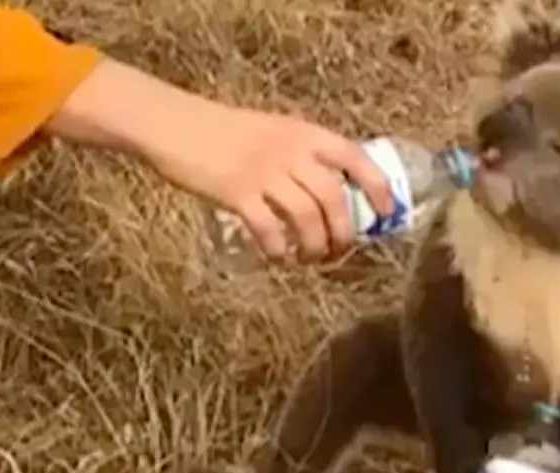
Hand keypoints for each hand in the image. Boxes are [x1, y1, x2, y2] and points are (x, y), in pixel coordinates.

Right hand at [46, 59, 394, 262]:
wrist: (176, 125)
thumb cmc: (225, 132)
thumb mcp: (274, 131)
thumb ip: (302, 155)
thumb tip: (332, 195)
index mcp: (304, 133)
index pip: (356, 159)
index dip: (378, 189)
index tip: (383, 215)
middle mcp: (290, 151)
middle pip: (335, 200)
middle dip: (344, 234)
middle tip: (338, 253)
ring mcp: (263, 172)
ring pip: (307, 219)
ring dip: (314, 248)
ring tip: (309, 260)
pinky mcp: (236, 193)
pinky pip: (269, 230)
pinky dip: (278, 251)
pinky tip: (276, 257)